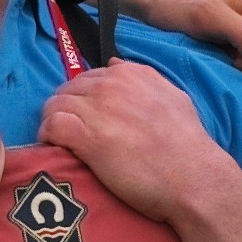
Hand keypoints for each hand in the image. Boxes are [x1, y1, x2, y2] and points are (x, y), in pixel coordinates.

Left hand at [33, 53, 241, 231]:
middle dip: (65, 109)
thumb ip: (146, 80)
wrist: (194, 177)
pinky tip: (54, 147)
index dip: (82, 98)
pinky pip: (51, 125)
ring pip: (55, 104)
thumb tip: (116, 64)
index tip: (85, 117)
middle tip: (68, 132)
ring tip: (58, 142)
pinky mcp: (87, 136)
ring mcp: (98, 108)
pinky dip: (47, 135)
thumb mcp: (174, 97)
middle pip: (68, 89)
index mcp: (131, 73)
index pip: (89, 77)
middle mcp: (111, 84)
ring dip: (52, 122)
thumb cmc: (188, 144)